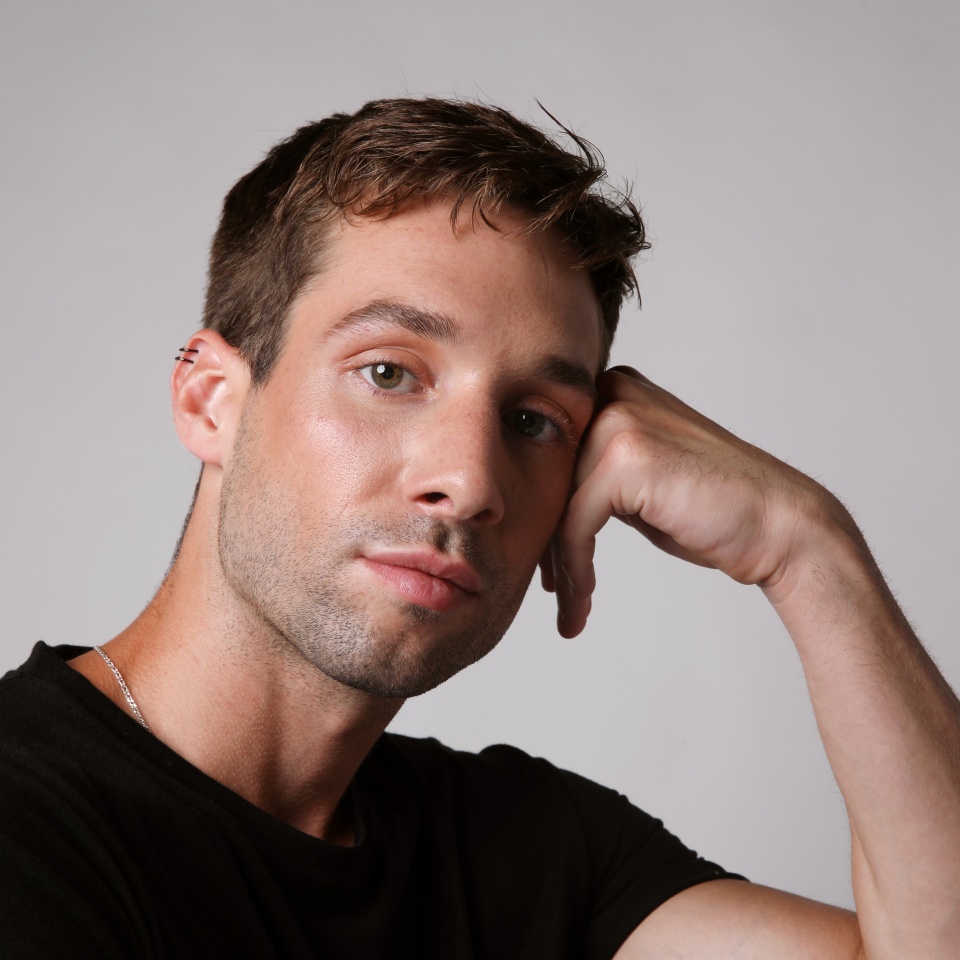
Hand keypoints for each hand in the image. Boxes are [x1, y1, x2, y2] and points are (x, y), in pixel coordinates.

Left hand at [543, 366, 837, 636]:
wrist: (779, 526)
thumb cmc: (713, 510)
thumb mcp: (640, 480)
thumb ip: (596, 473)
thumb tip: (541, 498)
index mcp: (616, 388)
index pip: (554, 456)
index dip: (546, 512)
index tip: (548, 565)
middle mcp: (614, 392)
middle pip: (550, 479)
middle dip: (547, 540)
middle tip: (552, 590)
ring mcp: (618, 420)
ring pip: (558, 506)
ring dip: (562, 567)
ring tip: (571, 610)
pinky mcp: (624, 459)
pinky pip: (575, 525)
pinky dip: (575, 571)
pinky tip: (581, 606)